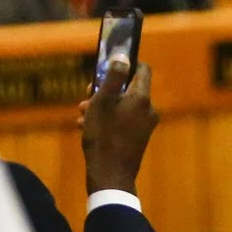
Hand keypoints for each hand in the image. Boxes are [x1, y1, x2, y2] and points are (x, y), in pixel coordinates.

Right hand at [80, 61, 156, 196]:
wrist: (110, 176)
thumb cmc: (104, 137)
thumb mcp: (102, 102)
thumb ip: (113, 76)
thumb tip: (122, 55)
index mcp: (142, 98)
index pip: (142, 69)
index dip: (125, 64)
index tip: (107, 66)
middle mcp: (148, 110)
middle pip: (129, 88)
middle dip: (106, 88)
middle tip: (88, 94)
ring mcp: (145, 125)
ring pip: (122, 105)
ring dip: (102, 105)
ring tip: (82, 113)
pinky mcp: (138, 138)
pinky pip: (122, 120)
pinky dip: (106, 119)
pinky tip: (86, 127)